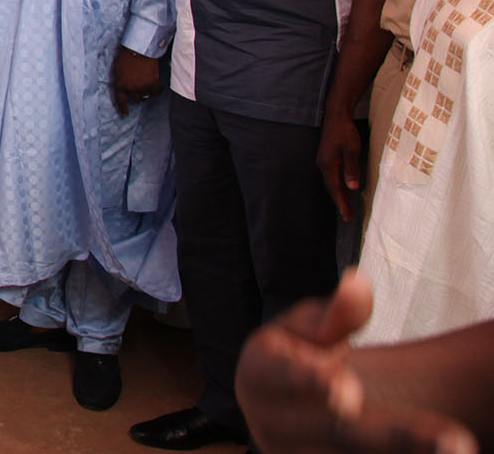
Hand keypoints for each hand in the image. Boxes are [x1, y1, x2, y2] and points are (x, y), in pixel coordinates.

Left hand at [111, 46, 162, 115]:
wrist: (139, 49)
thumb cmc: (127, 56)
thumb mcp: (117, 68)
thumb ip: (120, 79)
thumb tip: (122, 86)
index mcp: (120, 84)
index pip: (121, 100)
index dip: (123, 109)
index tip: (126, 115)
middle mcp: (131, 88)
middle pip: (135, 98)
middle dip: (136, 95)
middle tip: (139, 87)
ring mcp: (142, 86)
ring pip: (146, 96)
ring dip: (146, 92)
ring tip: (147, 84)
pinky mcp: (153, 83)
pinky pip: (156, 92)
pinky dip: (158, 90)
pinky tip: (159, 87)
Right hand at [236, 271, 476, 453]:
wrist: (284, 409)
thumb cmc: (300, 356)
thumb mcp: (308, 329)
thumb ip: (335, 313)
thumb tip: (358, 283)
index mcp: (257, 376)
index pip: (282, 378)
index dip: (311, 383)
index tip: (347, 391)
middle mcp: (272, 426)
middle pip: (337, 433)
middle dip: (396, 436)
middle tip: (452, 438)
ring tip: (461, 449)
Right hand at [317, 107, 365, 222]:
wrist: (336, 115)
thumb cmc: (345, 131)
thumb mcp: (352, 150)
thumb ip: (351, 168)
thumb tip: (352, 187)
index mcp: (328, 165)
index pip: (335, 189)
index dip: (341, 203)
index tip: (347, 216)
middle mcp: (323, 165)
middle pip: (331, 188)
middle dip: (340, 202)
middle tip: (348, 216)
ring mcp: (324, 161)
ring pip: (331, 182)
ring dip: (339, 194)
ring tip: (346, 206)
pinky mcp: (327, 157)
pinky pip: (332, 175)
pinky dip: (337, 185)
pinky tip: (343, 188)